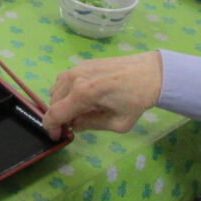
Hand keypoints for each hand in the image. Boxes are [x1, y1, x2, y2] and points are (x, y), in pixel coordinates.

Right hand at [42, 52, 162, 138]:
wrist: (149, 73)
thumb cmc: (137, 100)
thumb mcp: (118, 123)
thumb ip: (91, 125)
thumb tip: (74, 125)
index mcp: (83, 95)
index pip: (55, 114)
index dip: (51, 128)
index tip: (56, 136)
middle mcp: (74, 79)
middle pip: (53, 102)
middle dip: (58, 117)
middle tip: (73, 125)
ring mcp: (76, 69)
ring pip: (55, 90)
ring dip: (61, 103)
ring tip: (78, 110)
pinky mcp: (81, 64)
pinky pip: (63, 80)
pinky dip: (65, 91)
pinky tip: (81, 97)